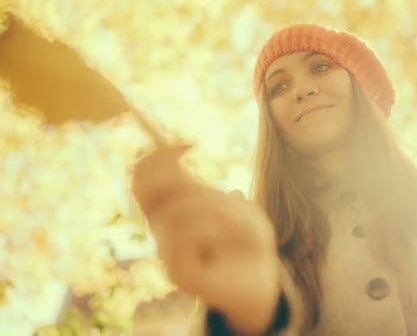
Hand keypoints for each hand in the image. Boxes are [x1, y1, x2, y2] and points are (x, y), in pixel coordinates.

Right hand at [131, 145, 279, 332]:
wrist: (259, 285)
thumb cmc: (249, 244)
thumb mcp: (242, 212)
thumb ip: (217, 196)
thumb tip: (210, 187)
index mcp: (173, 210)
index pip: (142, 177)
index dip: (158, 157)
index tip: (189, 145)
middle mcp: (163, 229)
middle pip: (150, 190)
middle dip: (196, 189)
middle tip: (229, 201)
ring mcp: (167, 251)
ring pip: (176, 211)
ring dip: (217, 209)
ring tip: (243, 224)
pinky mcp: (177, 272)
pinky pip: (185, 236)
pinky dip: (216, 228)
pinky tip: (235, 236)